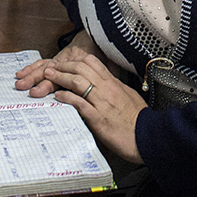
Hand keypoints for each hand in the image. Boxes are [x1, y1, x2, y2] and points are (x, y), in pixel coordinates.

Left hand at [16, 42, 146, 164]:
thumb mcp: (129, 97)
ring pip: (78, 82)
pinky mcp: (97, 117)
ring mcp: (102, 102)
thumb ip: (116, 89)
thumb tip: (108, 85)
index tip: (66, 62)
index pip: (93, 63)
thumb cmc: (139, 120)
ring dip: (60, 78)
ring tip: (49, 77)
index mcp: (115, 83)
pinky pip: (78, 102)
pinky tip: (58, 96)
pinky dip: (66, 97)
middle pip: (82, 69)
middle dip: (64, 66)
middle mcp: (107, 89)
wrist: (147, 136)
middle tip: (52, 67)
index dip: (76, 60)